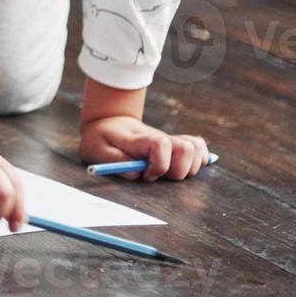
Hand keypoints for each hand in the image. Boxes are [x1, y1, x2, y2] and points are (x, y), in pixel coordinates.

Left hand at [79, 115, 209, 180]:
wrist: (108, 122)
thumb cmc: (101, 138)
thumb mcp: (96, 149)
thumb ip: (115, 161)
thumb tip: (136, 174)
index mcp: (140, 140)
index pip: (161, 145)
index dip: (158, 165)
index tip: (145, 174)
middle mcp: (160, 139)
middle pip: (186, 150)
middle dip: (176, 171)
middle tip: (157, 174)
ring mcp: (169, 141)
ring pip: (196, 150)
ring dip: (188, 167)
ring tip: (168, 171)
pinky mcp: (175, 144)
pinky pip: (198, 147)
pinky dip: (198, 159)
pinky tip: (184, 166)